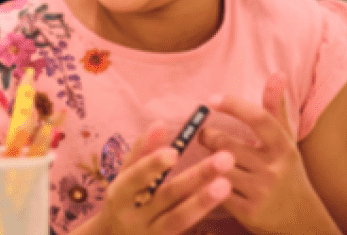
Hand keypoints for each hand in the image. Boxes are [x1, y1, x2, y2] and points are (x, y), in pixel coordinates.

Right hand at [78, 123, 233, 234]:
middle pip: (166, 197)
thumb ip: (142, 151)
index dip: (152, 165)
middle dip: (195, 178)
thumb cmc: (126, 201)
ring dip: (203, 201)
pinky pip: (185, 232)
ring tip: (226, 183)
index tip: (174, 152)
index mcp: (119, 194)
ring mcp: (151, 234)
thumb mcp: (125, 176)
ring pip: (179, 219)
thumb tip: (160, 122)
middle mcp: (133, 216)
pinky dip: (202, 217)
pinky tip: (222, 205)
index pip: (135, 178)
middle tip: (223, 159)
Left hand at [200, 74, 329, 232]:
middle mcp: (274, 168)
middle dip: (209, 137)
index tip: (212, 99)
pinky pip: (214, 189)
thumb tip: (277, 73)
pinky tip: (200, 178)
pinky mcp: (247, 211)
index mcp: (283, 147)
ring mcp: (261, 191)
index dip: (234, 105)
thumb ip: (276, 108)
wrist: (300, 220)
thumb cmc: (286, 172)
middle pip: (226, 143)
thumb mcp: (285, 142)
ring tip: (204, 155)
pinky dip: (204, 182)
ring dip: (204, 159)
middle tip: (205, 136)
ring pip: (217, 166)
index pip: (259, 119)